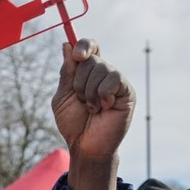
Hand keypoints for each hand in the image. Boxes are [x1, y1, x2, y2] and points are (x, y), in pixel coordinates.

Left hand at [51, 39, 134, 162]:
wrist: (85, 145)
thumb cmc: (73, 124)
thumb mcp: (63, 96)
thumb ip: (67, 72)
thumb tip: (67, 45)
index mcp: (87, 72)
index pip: (89, 47)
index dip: (84, 46)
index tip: (78, 56)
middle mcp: (103, 73)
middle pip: (91, 59)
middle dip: (79, 83)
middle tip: (82, 101)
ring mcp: (116, 81)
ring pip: (101, 69)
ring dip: (90, 93)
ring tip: (93, 108)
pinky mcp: (126, 91)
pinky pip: (112, 80)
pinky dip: (102, 96)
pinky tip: (104, 108)